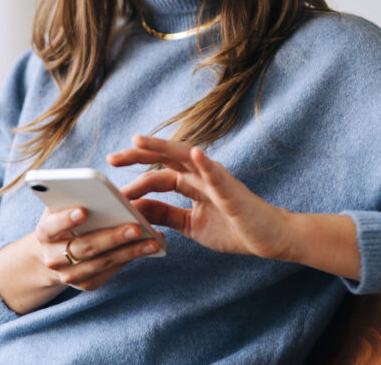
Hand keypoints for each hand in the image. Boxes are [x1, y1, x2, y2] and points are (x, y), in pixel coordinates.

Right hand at [30, 204, 161, 291]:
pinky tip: (147, 248)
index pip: (52, 226)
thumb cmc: (64, 219)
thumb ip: (75, 197)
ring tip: (152, 240)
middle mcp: (53, 257)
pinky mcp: (87, 284)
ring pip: (102, 262)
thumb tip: (104, 190)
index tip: (83, 210)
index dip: (66, 219)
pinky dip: (130, 259)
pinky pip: (110, 272)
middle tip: (135, 227)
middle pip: (85, 247)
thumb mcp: (62, 206)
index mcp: (45, 232)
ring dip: (130, 251)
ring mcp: (69, 274)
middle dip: (112, 237)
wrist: (55, 251)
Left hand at [107, 135, 295, 260]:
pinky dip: (206, 163)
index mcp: (191, 183)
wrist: (269, 239)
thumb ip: (165, 214)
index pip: (157, 173)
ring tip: (139, 141)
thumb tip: (136, 209)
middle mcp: (201, 174)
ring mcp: (217, 179)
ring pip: (186, 157)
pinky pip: (218, 175)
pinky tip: (195, 153)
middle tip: (112, 157)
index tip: (110, 179)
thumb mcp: (191, 224)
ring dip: (163, 148)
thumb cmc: (234, 228)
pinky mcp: (232, 191)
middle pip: (165, 158)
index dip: (135, 176)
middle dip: (138, 155)